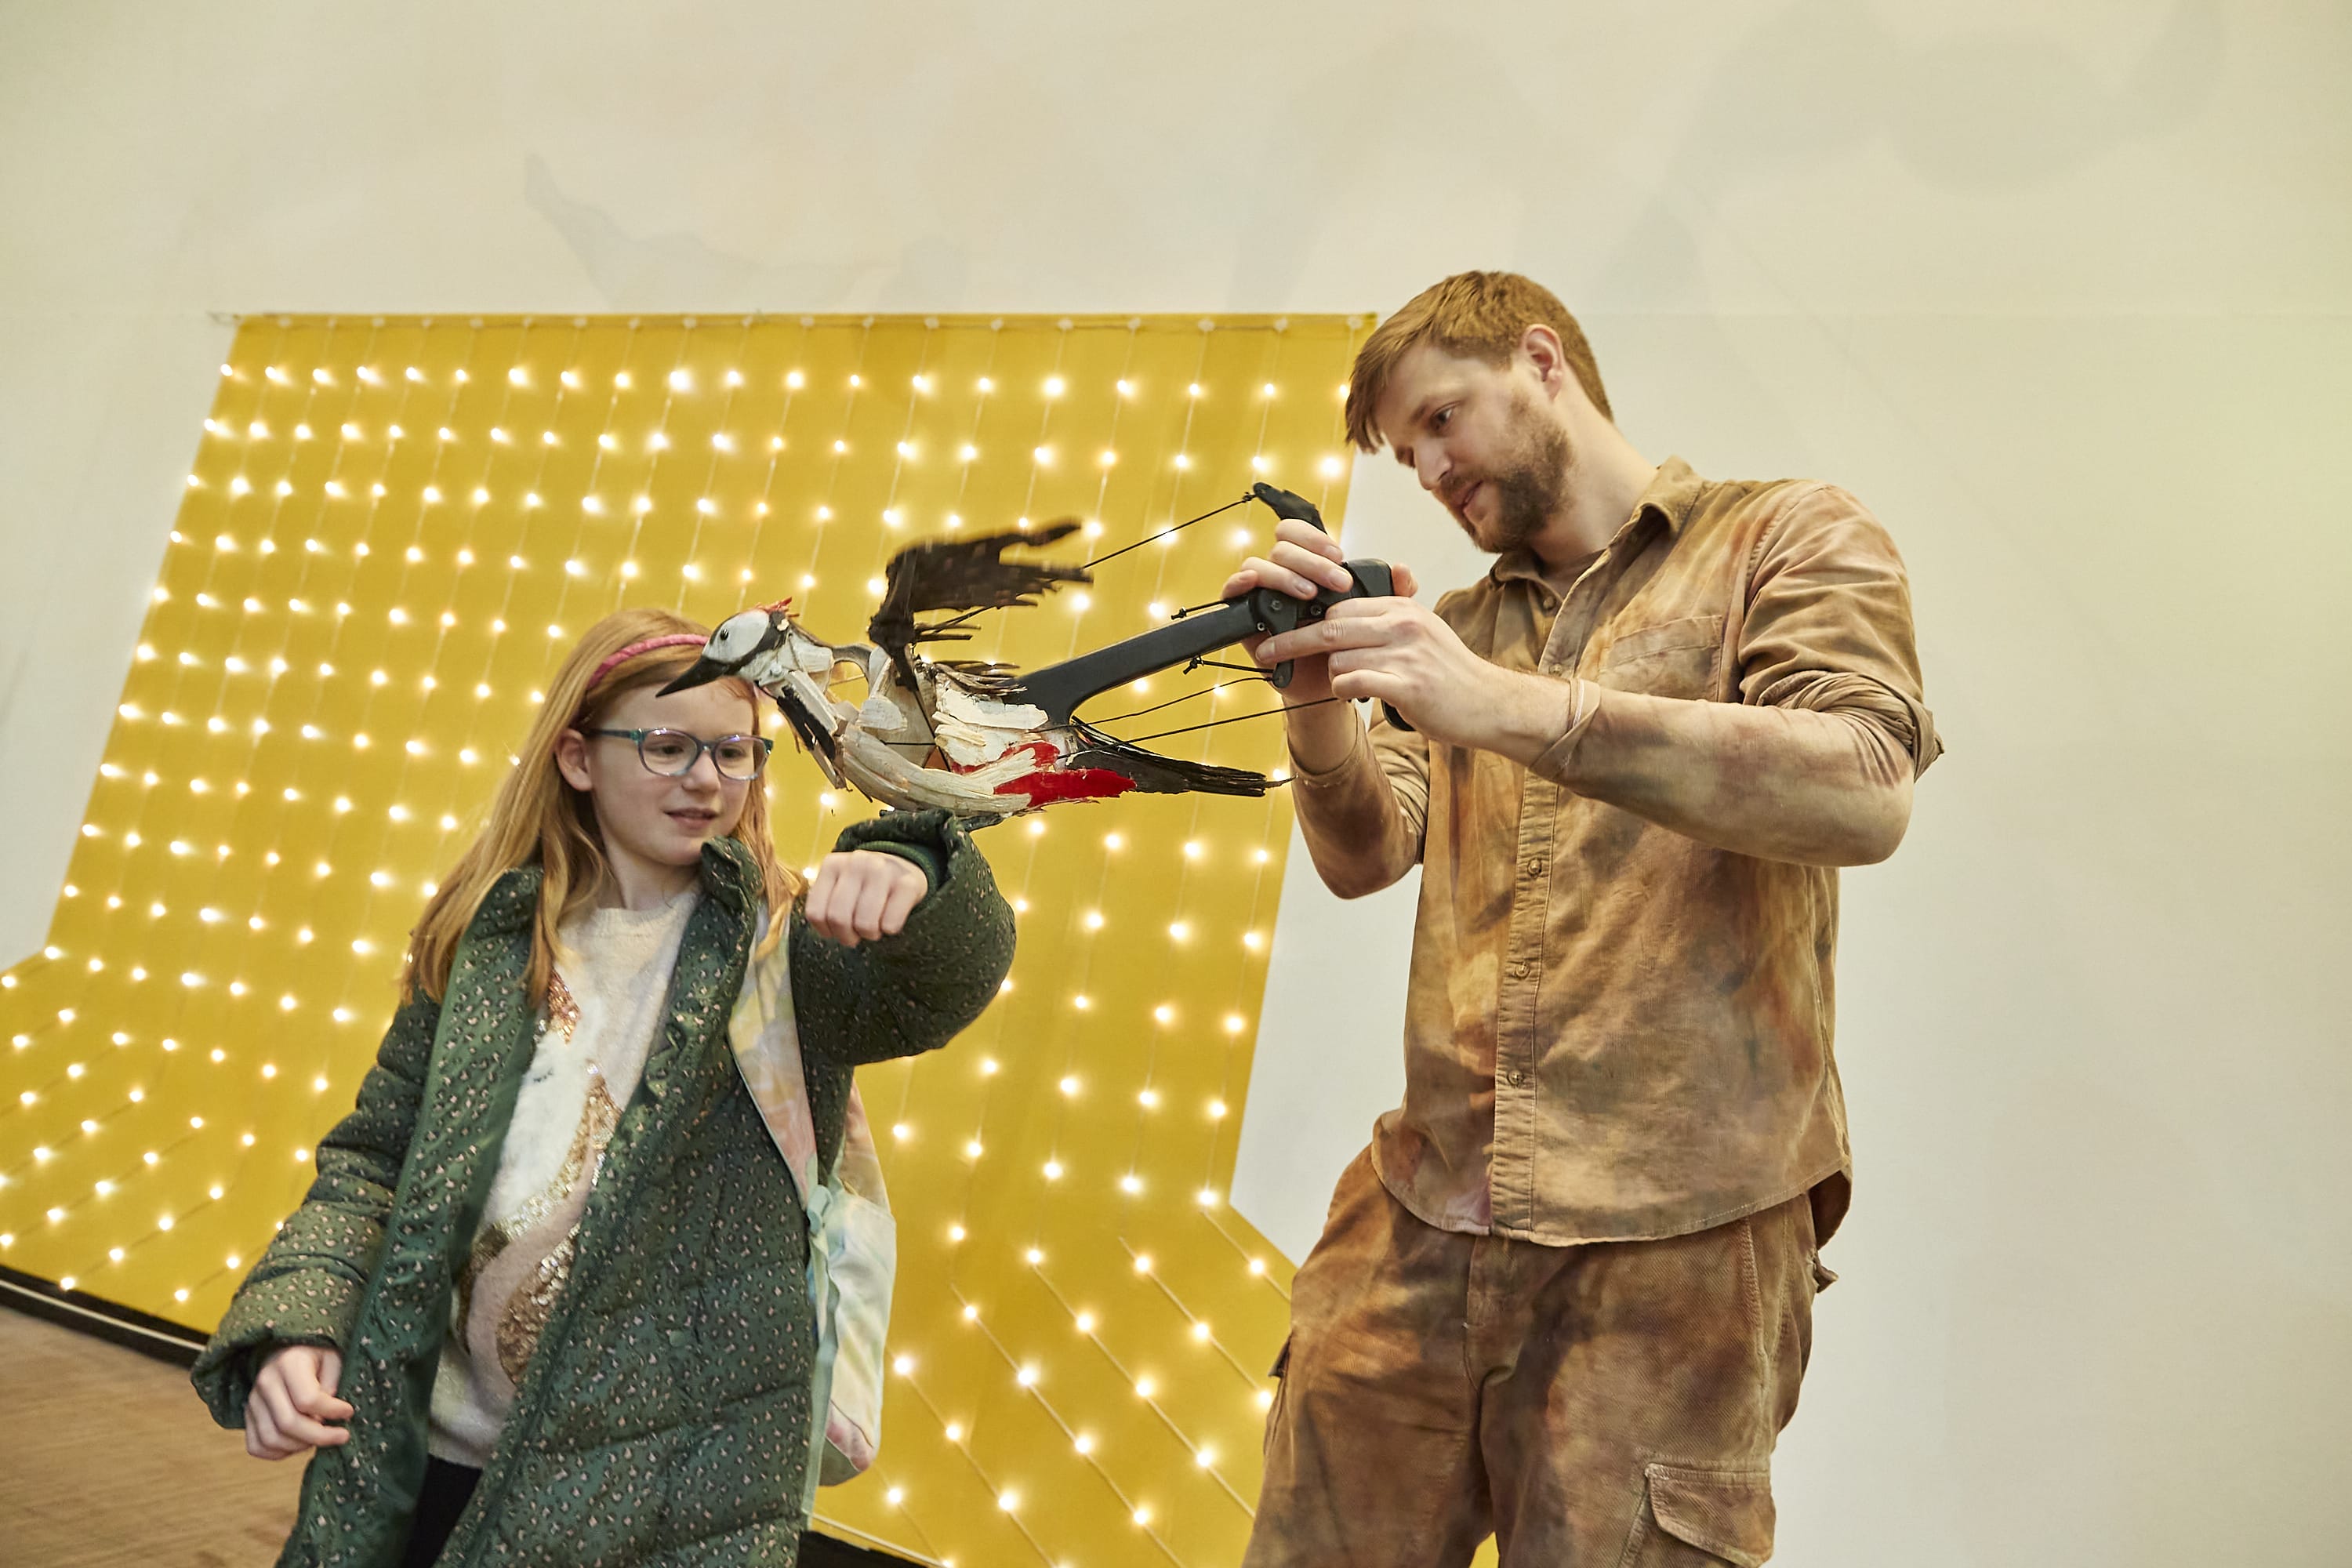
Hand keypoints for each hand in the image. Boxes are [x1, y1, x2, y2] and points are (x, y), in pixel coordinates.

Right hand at [246, 1344, 351, 1459]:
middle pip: (288, 1424)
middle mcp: (265, 1382)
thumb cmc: (316, 1356)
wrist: (288, 1351)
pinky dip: (279, 1453)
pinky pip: (257, 1447)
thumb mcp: (333, 1358)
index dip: (332, 1411)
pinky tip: (299, 1443)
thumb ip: (332, 1382)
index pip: (307, 1399)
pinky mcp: (248, 1416)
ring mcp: (253, 1401)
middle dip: (319, 1437)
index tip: (349, 1412)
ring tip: (320, 1437)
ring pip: (271, 1439)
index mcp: (289, 1363)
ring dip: (300, 1446)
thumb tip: (325, 1413)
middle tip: (341, 1435)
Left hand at [803, 849, 928, 946]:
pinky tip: (890, 920)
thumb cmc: (865, 886)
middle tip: (857, 935)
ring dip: (870, 934)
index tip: (836, 932)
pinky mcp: (908, 883)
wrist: (904, 867)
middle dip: (847, 937)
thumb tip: (827, 931)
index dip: (826, 932)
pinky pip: (890, 924)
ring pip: (865, 923)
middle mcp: (857, 863)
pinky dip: (890, 930)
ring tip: (874, 927)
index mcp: (833, 865)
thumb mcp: (839, 886)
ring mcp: (884, 871)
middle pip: (839, 919)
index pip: (816, 914)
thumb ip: (826, 903)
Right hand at [1221, 519, 1420, 706]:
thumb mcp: (1376, 619)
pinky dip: (1241, 582)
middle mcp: (1282, 576)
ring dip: (1285, 575)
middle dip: (1311, 560)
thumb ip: (1394, 594)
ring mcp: (1261, 593)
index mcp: (1308, 567)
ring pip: (1259, 564)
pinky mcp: (1244, 614)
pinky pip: (1232, 589)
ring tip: (1309, 594)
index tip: (1340, 558)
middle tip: (1337, 582)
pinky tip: (1255, 584)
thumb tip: (1404, 570)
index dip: (1316, 539)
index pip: (1300, 533)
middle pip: (1282, 546)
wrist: (1330, 686)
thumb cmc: (1348, 648)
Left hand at [1252, 595, 1543, 752]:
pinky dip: (1345, 692)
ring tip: (1353, 687)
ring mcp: (1405, 654)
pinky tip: (1358, 696)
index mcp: (1402, 608)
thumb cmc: (1450, 674)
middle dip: (1293, 641)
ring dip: (1334, 677)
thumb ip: (1386, 621)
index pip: (1340, 605)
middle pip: (1330, 626)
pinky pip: (1351, 683)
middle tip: (1268, 652)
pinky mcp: (1406, 684)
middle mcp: (1402, 625)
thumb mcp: (1422, 633)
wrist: (1488, 704)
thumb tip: (1340, 618)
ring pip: (1337, 658)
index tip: (1285, 630)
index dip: (1311, 620)